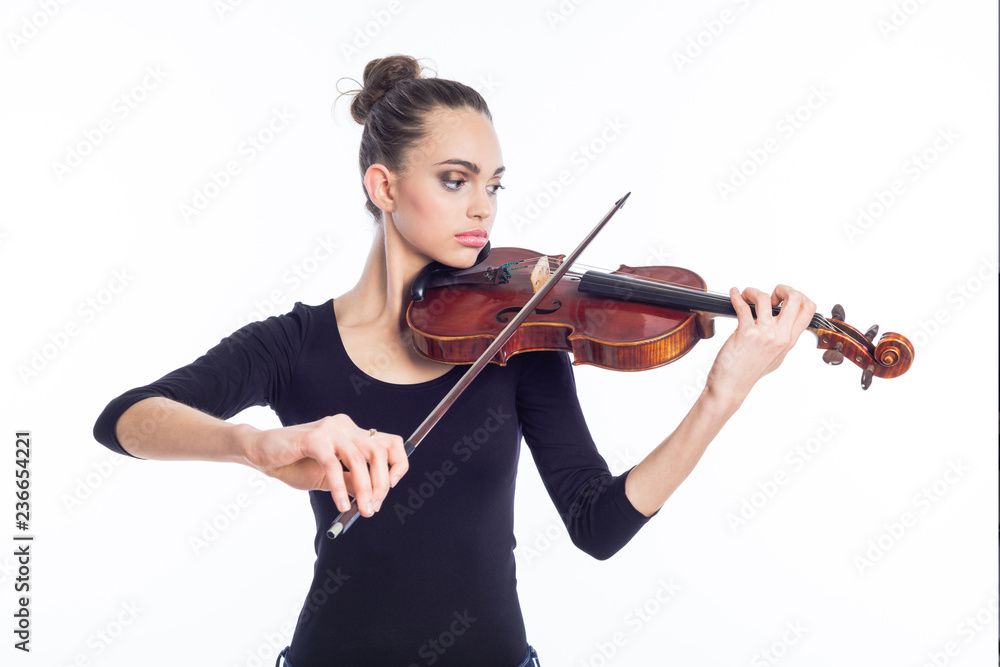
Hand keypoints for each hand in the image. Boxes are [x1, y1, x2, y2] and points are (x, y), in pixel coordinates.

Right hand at [240, 414, 407, 516]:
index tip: (392, 488)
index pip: (389, 443)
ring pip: (359, 460)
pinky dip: (339, 488)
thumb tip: (373, 496)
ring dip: (365, 489)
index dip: (398, 464)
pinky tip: (340, 504)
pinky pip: (333, 466)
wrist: (259, 453)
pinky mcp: (314, 438)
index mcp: (351, 432)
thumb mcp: (328, 477)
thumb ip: (350, 481)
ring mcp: (330, 430)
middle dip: (382, 483)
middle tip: (373, 507)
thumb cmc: (292, 463)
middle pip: (379, 451)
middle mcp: (345, 426)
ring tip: (363, 510)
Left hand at [704, 285, 815, 406]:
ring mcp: (764, 335)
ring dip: (753, 291)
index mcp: (789, 340)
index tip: (782, 300)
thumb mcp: (775, 356)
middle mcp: (780, 336)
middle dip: (783, 288)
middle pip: (795, 298)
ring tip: (745, 295)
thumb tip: (781, 321)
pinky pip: (743, 306)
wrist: (730, 387)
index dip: (798, 296)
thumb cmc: (748, 372)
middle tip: (770, 295)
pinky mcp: (745, 334)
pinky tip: (734, 295)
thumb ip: (781, 339)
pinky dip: (736, 296)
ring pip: (765, 297)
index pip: (808, 309)